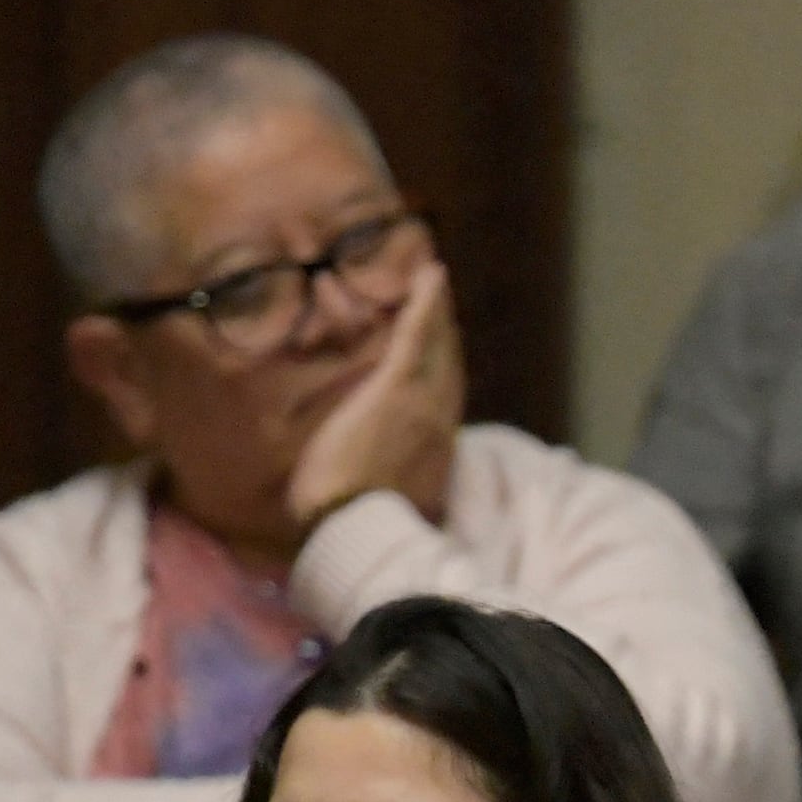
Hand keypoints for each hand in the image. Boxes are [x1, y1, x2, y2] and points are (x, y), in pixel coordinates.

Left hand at [282, 255, 467, 539]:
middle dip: (448, 336)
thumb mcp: (378, 507)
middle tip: (442, 304)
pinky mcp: (397, 388)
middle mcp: (438, 423)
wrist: (352, 527)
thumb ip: (381, 488)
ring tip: (435, 281)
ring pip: (438, 346)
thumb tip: (369, 490)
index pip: (443, 402)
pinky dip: (427, 303)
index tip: (442, 353)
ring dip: (439, 311)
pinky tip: (430, 274)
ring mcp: (421, 403)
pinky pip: (417, 335)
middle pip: (449, 369)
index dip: (444, 373)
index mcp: (433, 454)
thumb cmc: (353, 526)